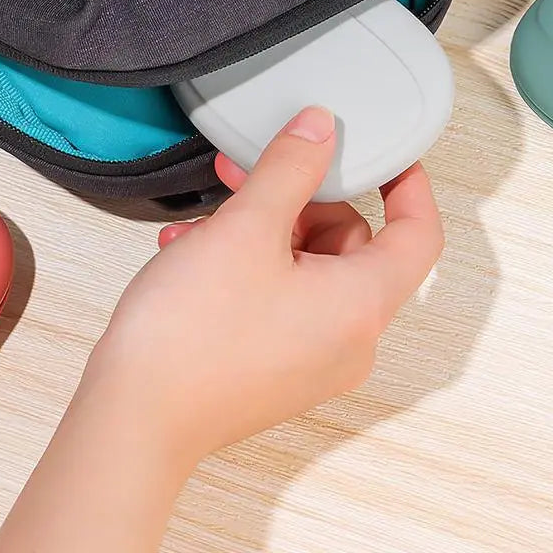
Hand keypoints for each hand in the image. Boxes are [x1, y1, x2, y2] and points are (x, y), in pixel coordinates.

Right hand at [97, 106, 443, 466]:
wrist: (133, 422)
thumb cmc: (191, 335)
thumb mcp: (247, 227)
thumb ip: (291, 168)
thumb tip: (321, 130)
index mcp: (361, 305)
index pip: (419, 234)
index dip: (409, 185)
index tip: (386, 154)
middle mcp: (349, 340)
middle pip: (351, 245)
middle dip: (301, 200)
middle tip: (256, 175)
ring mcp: (313, 358)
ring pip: (308, 268)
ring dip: (264, 231)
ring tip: (209, 221)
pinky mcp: (278, 367)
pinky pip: (282, 298)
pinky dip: (249, 267)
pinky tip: (195, 252)